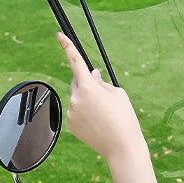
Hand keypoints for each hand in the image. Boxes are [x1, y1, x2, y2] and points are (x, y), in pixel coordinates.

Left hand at [57, 32, 146, 163]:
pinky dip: (83, 113)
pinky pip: (75, 111)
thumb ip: (101, 81)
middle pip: (77, 82)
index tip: (59, 34)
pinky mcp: (70, 124)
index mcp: (89, 87)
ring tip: (103, 114)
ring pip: (76, 98)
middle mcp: (76, 98)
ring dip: (86, 100)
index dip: (67, 46)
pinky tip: (96, 123)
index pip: (76, 62)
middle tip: (103, 96)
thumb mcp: (118, 93)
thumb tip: (91, 74)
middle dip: (86, 83)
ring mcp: (71, 112)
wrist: (122, 147)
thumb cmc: (124, 118)